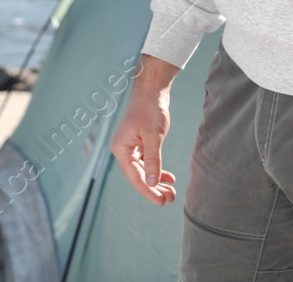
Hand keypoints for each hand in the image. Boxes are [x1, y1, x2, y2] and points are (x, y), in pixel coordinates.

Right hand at [110, 55, 179, 206]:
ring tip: (171, 192)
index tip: (161, 202)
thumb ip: (153, 160)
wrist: (151, 90)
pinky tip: (169, 177)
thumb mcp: (154, 136)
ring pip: (143, 171)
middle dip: (154, 188)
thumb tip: (152, 183)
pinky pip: (146, 162)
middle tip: (169, 199)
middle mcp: (122, 150)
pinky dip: (157, 170)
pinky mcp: (138, 144)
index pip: (135, 176)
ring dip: (157, 181)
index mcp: (120, 149)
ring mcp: (130, 147)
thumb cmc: (150, 109)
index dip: (148, 191)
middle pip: (138, 176)